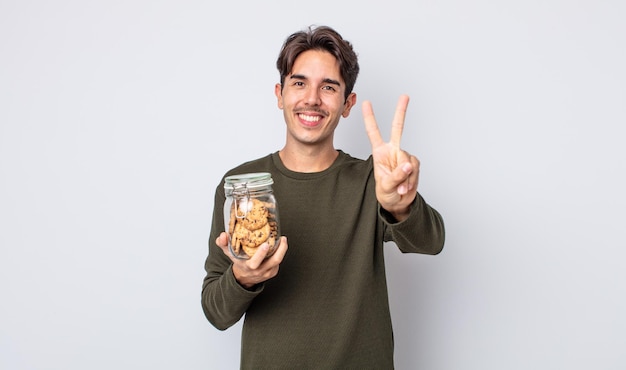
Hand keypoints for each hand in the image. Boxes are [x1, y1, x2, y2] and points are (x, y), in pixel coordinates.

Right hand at [216, 232, 287, 288]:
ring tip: (283, 239)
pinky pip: (278, 262)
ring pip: (278, 261)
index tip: (266, 244)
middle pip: (274, 261)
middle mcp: (259, 271)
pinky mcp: (273, 272)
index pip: (255, 263)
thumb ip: (223, 244)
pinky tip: (279, 245)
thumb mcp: (229, 253)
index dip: (261, 254)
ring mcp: (268, 272)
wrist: (244, 278)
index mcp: (248, 267)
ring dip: (282, 249)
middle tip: (282, 238)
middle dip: (280, 249)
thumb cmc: (238, 262)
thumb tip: (223, 235)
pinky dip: (280, 252)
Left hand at [363, 95, 419, 220]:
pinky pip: (415, 169)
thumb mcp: (386, 186)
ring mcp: (404, 157)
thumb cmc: (387, 193)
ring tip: (400, 187)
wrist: (399, 202)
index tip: (366, 102)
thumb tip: (408, 165)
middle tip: (405, 96)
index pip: (373, 133)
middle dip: (401, 112)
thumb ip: (396, 175)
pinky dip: (411, 180)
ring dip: (405, 177)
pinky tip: (406, 187)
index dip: (370, 118)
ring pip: (408, 161)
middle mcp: (392, 151)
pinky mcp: (414, 164)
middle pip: (398, 129)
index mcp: (380, 153)